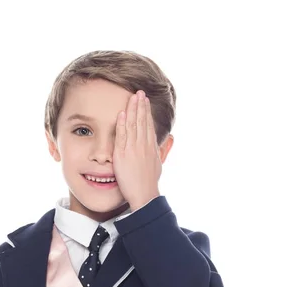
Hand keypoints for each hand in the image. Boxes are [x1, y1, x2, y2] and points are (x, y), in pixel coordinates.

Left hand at [113, 90, 161, 210]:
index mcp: (151, 148)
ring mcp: (133, 149)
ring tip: (132, 97)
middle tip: (140, 92)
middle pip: (142, 121)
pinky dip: (122, 124)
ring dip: (132, 109)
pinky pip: (122, 136)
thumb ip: (158, 152)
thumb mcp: (157, 164)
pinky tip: (122, 113)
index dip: (146, 112)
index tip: (145, 101)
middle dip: (141, 105)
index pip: (148, 125)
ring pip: (133, 125)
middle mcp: (143, 146)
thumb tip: (164, 144)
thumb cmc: (149, 183)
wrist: (144, 195)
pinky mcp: (123, 155)